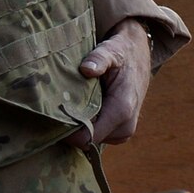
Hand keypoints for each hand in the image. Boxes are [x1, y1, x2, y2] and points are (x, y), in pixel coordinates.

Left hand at [68, 19, 152, 146]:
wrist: (139, 57)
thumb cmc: (122, 53)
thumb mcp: (110, 50)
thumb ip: (99, 59)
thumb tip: (86, 69)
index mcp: (122, 110)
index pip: (88, 137)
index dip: (68, 131)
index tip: (54, 115)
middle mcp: (126, 126)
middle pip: (87, 141)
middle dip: (72, 129)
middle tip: (59, 107)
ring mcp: (124, 132)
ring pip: (91, 141)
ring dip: (79, 127)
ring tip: (73, 105)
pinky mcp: (121, 133)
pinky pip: (97, 137)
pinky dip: (87, 127)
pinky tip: (82, 109)